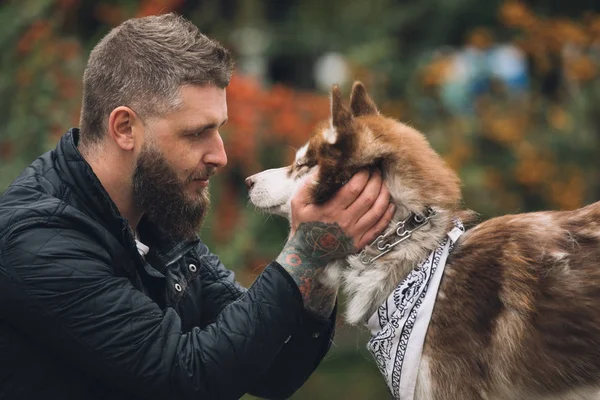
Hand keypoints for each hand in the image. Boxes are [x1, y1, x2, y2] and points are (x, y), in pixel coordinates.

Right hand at [276, 169, 394, 318]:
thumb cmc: (302, 224)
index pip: (354, 188)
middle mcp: (345, 221)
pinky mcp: (360, 242)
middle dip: (376, 180)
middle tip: (377, 171)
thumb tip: (324, 166)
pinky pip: (379, 227)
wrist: (305, 253)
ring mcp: (355, 233)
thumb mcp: (298, 202)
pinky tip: (390, 204)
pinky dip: (387, 215)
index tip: (365, 166)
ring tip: (383, 183)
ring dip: (384, 194)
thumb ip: (309, 183)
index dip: (363, 174)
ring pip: (377, 210)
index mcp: (331, 209)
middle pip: (368, 196)